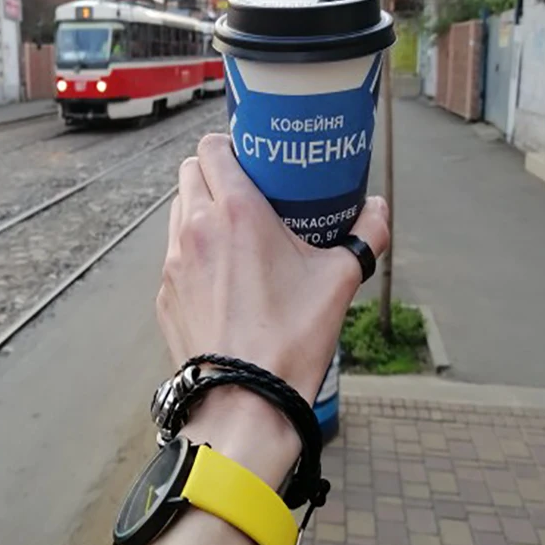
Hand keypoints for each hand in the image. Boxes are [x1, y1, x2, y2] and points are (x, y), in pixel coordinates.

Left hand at [156, 133, 388, 483]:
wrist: (244, 399)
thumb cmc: (290, 338)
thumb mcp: (339, 280)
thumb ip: (366, 235)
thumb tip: (379, 210)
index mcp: (236, 212)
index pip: (213, 149)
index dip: (230, 145)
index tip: (252, 159)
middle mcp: (196, 228)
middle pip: (190, 172)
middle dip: (214, 173)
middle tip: (246, 192)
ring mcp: (173, 262)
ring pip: (177, 210)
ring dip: (199, 208)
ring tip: (231, 231)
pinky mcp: (164, 293)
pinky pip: (172, 253)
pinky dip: (190, 249)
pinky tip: (218, 274)